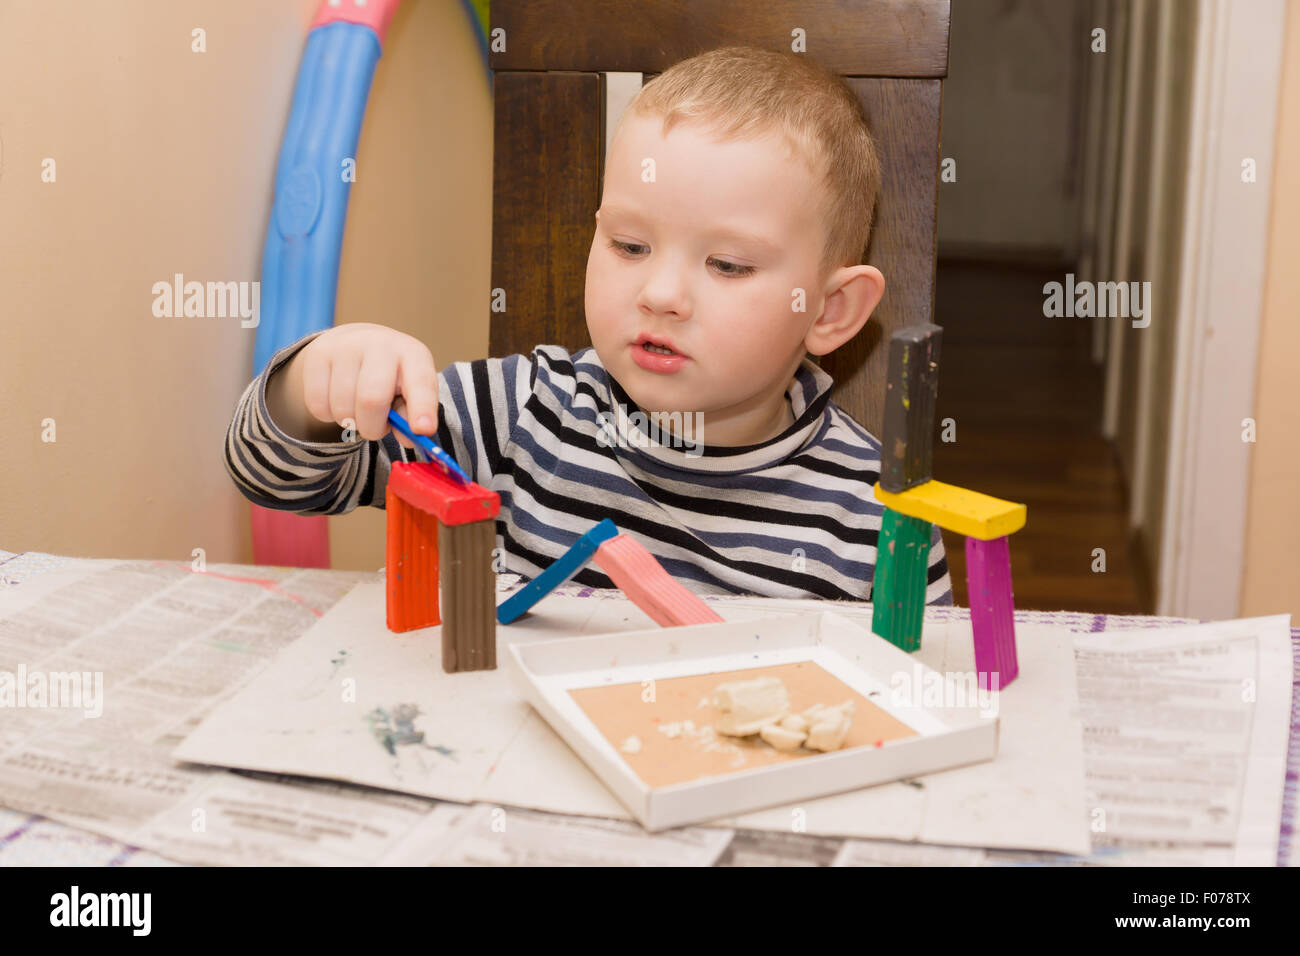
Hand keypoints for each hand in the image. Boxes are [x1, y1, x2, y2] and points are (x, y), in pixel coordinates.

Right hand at [296, 323, 437, 449]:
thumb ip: (412, 416)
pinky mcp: (318, 354)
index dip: (422, 408)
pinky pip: (318, 405)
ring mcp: (346, 346)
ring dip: (350, 423)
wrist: (355, 342)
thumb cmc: (390, 376)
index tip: (422, 430)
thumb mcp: (409, 391)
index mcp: (413, 355)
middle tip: (375, 429)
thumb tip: (409, 439)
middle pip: (372, 400)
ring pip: (342, 408)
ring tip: (357, 410)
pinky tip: (337, 401)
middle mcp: (381, 344)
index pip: (421, 382)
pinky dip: (328, 416)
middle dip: (373, 428)